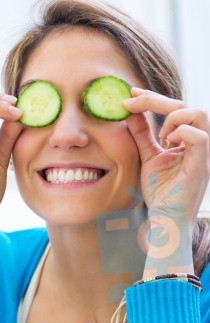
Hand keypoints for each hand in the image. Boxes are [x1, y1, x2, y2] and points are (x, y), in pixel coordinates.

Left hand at [124, 88, 209, 225]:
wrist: (165, 221)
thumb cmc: (160, 193)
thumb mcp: (147, 157)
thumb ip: (142, 135)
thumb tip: (130, 111)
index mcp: (186, 141)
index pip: (176, 109)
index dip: (153, 98)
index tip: (130, 93)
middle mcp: (197, 144)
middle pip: (187, 106)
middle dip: (157, 99)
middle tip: (132, 100)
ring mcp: (202, 154)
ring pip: (199, 115)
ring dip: (172, 117)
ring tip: (158, 135)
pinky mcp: (201, 166)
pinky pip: (199, 137)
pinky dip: (180, 133)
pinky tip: (167, 144)